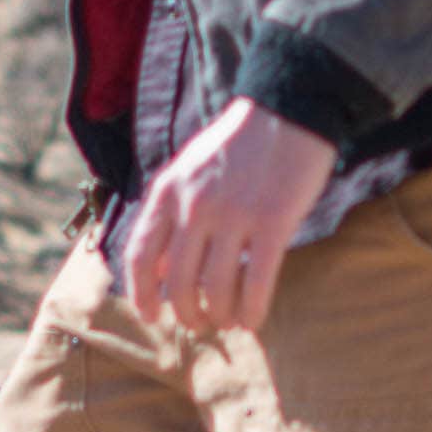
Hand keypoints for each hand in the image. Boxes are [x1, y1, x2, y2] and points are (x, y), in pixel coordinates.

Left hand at [118, 99, 339, 332]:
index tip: (150, 315)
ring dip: (218, 315)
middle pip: (177, 281)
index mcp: (168, 190)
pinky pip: (256, 281)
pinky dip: (251, 310)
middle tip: (198, 324)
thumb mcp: (191, 168)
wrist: (291, 108)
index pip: (141, 255)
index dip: (141, 293)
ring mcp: (234, 215)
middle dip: (185, 313)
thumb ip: (171, 211)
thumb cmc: (242, 141)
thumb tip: (161, 268)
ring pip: (214, 288)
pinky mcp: (273, 222)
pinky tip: (253, 320)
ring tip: (227, 322)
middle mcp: (195, 206)